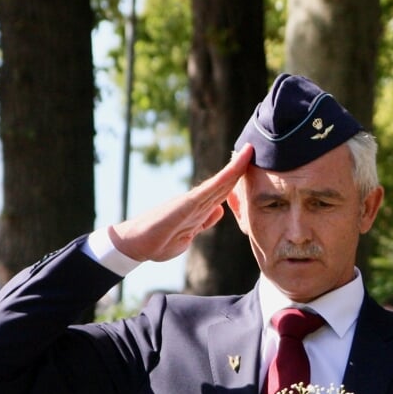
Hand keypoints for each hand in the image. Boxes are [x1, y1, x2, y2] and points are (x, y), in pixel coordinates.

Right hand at [108, 144, 253, 261]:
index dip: (239, 180)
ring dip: (236, 167)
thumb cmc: (159, 242)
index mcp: (200, 209)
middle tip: (255, 149)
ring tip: (250, 150)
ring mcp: (193, 201)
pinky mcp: (187, 203)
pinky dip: (225, 177)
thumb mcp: (189, 234)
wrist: (137, 245)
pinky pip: (210, 188)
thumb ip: (204, 221)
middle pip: (225, 182)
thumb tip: (219, 210)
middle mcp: (198, 201)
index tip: (252, 167)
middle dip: (241, 167)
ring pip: (221, 182)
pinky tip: (236, 167)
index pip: (224, 191)